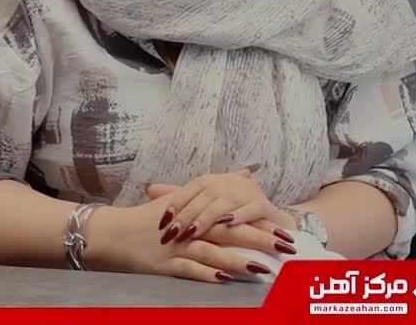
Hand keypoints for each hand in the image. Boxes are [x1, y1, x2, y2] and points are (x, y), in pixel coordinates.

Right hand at [83, 193, 293, 282]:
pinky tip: (223, 279)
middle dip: (260, 240)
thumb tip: (247, 171)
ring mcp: (178, 247)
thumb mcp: (184, 199)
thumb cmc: (149, 219)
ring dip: (238, 261)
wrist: (113, 232)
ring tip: (262, 268)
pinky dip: (206, 273)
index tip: (286, 229)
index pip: (235, 217)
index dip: (261, 223)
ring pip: (213, 253)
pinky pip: (188, 269)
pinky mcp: (165, 265)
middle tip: (286, 246)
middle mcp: (191, 229)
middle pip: (230, 233)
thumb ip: (218, 189)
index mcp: (198, 213)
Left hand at [146, 168, 297, 243]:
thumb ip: (179, 196)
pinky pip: (251, 209)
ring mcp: (246, 192)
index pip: (188, 190)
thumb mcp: (204, 200)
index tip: (160, 223)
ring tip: (193, 232)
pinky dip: (240, 216)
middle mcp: (227, 183)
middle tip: (172, 234)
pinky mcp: (264, 205)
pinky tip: (228, 224)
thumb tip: (148, 188)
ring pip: (222, 204)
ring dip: (207, 219)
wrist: (267, 214)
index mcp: (210, 181)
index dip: (174, 206)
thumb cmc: (231, 208)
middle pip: (202, 199)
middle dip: (186, 217)